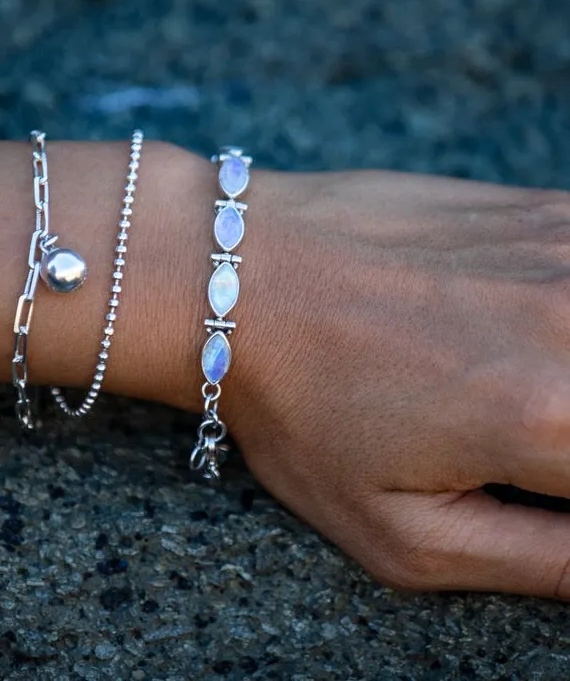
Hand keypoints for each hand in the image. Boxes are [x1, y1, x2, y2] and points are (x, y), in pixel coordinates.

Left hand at [232, 169, 569, 597]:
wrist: (232, 272)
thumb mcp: (400, 532)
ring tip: (505, 389)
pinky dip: (569, 312)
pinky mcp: (544, 207)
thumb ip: (549, 562)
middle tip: (539, 450)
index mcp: (553, 415)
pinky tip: (527, 330)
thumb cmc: (297, 405)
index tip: (547, 482)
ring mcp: (565, 246)